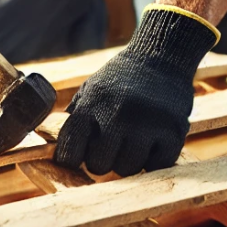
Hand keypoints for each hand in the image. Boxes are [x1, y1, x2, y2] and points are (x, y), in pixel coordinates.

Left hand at [54, 5, 218, 175]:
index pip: (70, 151)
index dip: (71, 159)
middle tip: (108, 148)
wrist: (161, 57)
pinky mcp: (173, 132)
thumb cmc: (120, 79)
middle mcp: (117, 114)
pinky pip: (156, 166)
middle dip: (101, 161)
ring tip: (130, 143)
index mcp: (92, 104)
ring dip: (127, 161)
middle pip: (99, 165)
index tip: (77, 157)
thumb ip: (75, 117)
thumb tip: (53, 148)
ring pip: (127, 169)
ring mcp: (147, 124)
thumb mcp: (90, 89)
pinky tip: (150, 144)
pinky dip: (152, 160)